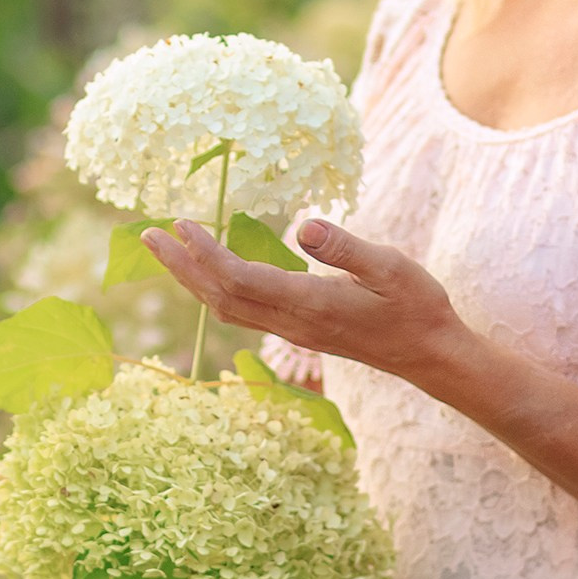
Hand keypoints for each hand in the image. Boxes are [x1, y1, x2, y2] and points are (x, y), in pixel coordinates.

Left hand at [142, 216, 470, 384]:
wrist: (429, 354)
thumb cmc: (416, 306)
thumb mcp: (392, 268)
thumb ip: (347, 248)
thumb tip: (304, 226)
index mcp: (309, 303)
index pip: (238, 279)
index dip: (205, 253)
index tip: (181, 224)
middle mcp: (291, 322)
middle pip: (218, 297)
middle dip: (180, 267)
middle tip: (147, 234)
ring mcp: (291, 331)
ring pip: (225, 308)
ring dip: (191, 280)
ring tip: (167, 249)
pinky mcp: (296, 331)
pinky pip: (241, 312)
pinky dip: (214, 289)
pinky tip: (208, 271)